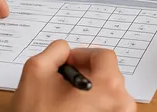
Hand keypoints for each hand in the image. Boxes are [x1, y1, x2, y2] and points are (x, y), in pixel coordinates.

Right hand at [11, 40, 134, 111]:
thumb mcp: (36, 70)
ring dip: (88, 89)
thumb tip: (65, 50)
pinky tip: (70, 109)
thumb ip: (56, 50)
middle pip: (108, 74)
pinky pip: (105, 108)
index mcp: (109, 88)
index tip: (69, 61)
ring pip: (106, 92)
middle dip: (85, 71)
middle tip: (64, 78)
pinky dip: (90, 104)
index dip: (82, 55)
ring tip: (65, 97)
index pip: (104, 56)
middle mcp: (120, 105)